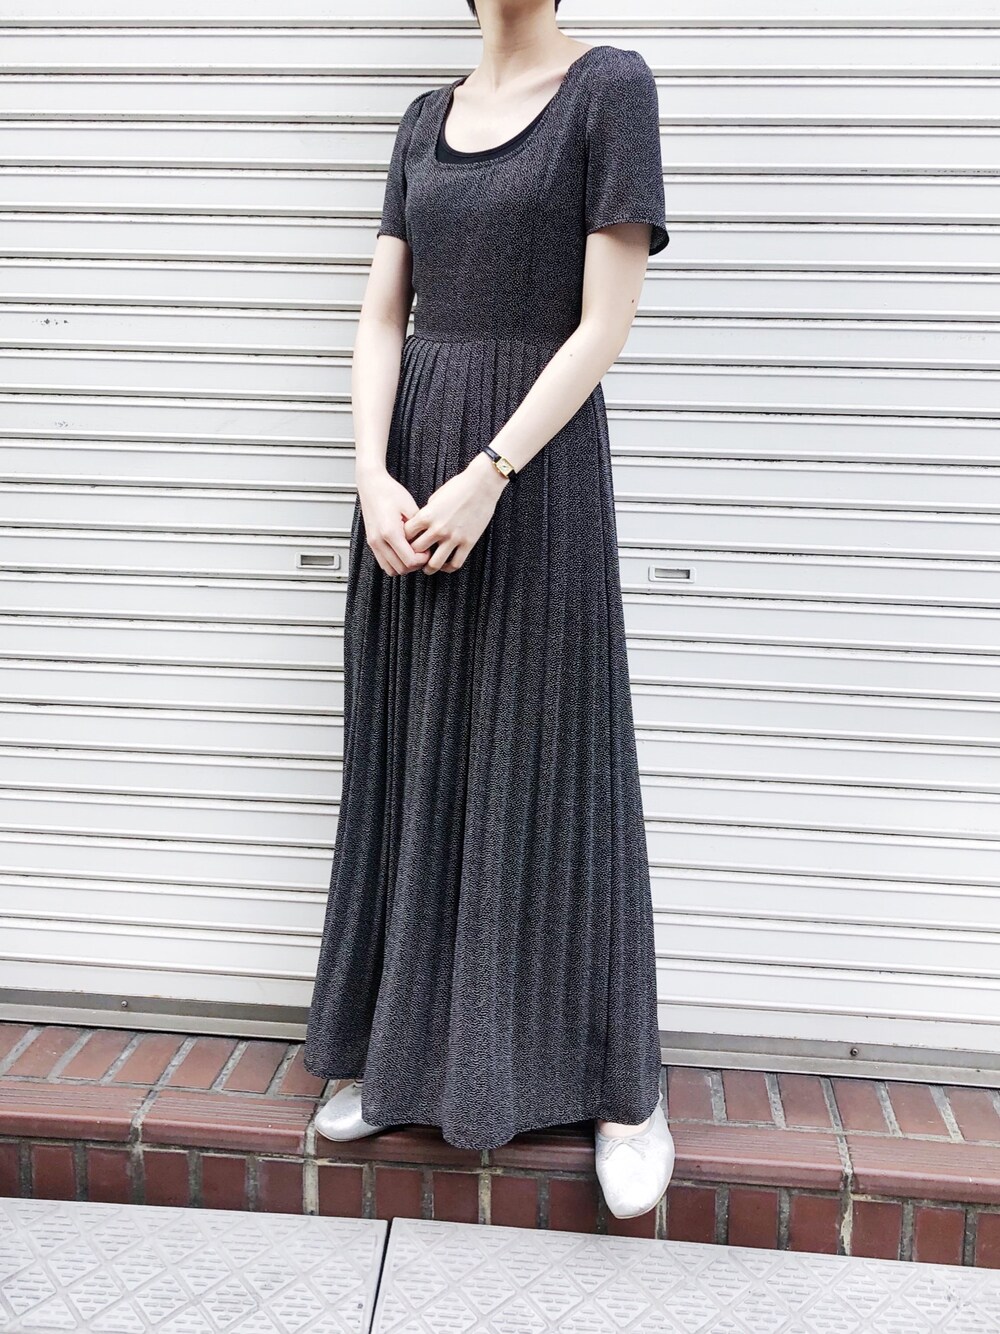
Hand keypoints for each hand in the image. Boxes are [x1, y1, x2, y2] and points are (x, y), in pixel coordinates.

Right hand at [356, 465, 430, 575]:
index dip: (423, 559)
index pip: (410, 561)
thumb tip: (427, 544)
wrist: (371, 484)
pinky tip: (402, 551)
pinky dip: (395, 563)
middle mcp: (379, 541)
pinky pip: (384, 563)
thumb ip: (419, 529)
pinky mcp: (371, 543)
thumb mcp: (411, 508)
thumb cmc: (390, 492)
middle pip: (401, 569)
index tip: (428, 550)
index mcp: (390, 532)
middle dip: (415, 564)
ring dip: (404, 566)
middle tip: (422, 552)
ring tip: (413, 553)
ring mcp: (373, 543)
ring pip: (391, 570)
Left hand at [403, 451, 508, 573]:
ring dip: (429, 568)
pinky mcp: (468, 542)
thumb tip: (421, 527)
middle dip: (413, 555)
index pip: (405, 535)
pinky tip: (446, 564)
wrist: (482, 484)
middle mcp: (438, 528)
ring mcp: (453, 537)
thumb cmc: (458, 487)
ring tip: (428, 567)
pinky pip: (455, 563)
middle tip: (415, 558)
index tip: (406, 543)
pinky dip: (448, 568)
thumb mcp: (435, 498)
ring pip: (434, 564)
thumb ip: (427, 514)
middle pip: (416, 551)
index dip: (403, 540)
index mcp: (427, 516)